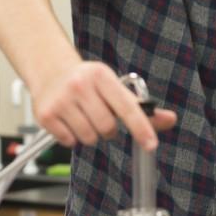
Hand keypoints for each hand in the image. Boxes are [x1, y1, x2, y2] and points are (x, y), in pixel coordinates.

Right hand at [30, 61, 176, 150]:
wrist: (51, 71)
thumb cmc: (88, 81)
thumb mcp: (114, 87)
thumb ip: (141, 108)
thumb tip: (169, 120)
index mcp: (101, 76)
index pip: (127, 107)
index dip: (141, 128)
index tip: (151, 145)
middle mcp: (80, 85)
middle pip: (107, 128)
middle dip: (108, 130)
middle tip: (100, 118)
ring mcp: (61, 100)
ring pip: (88, 138)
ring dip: (90, 135)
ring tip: (83, 118)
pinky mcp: (46, 114)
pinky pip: (69, 142)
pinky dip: (72, 138)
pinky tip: (69, 121)